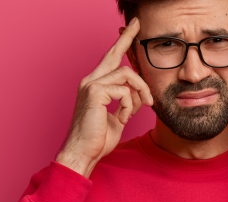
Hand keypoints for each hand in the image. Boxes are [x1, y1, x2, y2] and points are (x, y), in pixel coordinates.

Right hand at [55, 18, 152, 176]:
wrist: (83, 153)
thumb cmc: (97, 139)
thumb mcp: (118, 118)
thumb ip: (128, 103)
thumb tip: (141, 95)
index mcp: (95, 85)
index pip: (111, 60)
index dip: (122, 44)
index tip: (131, 29)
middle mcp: (91, 81)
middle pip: (114, 54)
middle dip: (127, 38)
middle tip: (137, 23)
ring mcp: (91, 85)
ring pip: (127, 74)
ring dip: (141, 91)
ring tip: (144, 106)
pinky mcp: (94, 92)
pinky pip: (124, 91)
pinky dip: (129, 105)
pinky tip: (123, 117)